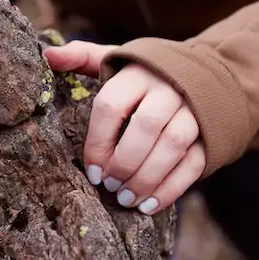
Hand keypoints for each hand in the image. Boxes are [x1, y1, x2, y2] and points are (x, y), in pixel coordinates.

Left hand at [43, 41, 205, 214]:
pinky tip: (149, 205)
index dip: (98, 141)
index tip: (91, 170)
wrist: (209, 76)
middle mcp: (169, 89)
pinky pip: (193, 163)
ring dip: (147, 178)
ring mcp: (194, 111)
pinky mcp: (211, 134)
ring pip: (173, 146)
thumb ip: (84, 57)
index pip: (111, 105)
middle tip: (110, 186)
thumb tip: (47, 54)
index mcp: (139, 72)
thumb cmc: (148, 75)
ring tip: (126, 199)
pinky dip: (171, 188)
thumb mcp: (118, 60)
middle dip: (124, 162)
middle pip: (145, 126)